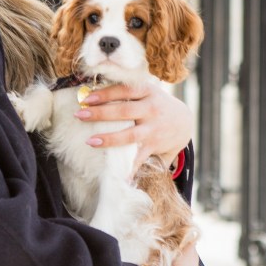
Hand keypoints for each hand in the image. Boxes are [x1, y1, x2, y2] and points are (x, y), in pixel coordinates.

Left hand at [74, 82, 193, 168]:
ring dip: (109, 139)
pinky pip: (139, 157)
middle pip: (124, 111)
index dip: (105, 93)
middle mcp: (152, 109)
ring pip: (130, 135)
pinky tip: (117, 175)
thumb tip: (92, 96)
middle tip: (79, 115)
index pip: (124, 90)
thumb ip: (127, 93)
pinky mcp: (155, 145)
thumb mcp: (147, 92)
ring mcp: (154, 128)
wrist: (185, 122)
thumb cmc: (157, 104)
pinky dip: (129, 168)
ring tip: (91, 141)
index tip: (86, 98)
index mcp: (148, 92)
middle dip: (100, 113)